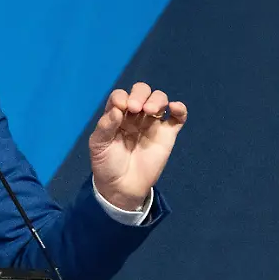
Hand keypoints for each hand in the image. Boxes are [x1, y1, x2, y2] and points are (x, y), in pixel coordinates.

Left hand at [89, 82, 187, 210]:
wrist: (122, 188)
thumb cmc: (107, 164)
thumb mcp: (98, 145)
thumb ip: (106, 125)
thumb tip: (118, 108)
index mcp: (117, 114)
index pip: (121, 95)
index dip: (122, 97)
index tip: (120, 108)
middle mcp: (135, 115)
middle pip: (142, 91)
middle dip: (140, 94)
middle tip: (136, 109)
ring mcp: (152, 123)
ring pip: (160, 99)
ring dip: (157, 99)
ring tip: (150, 111)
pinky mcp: (167, 135)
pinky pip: (178, 117)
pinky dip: (180, 109)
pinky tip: (174, 108)